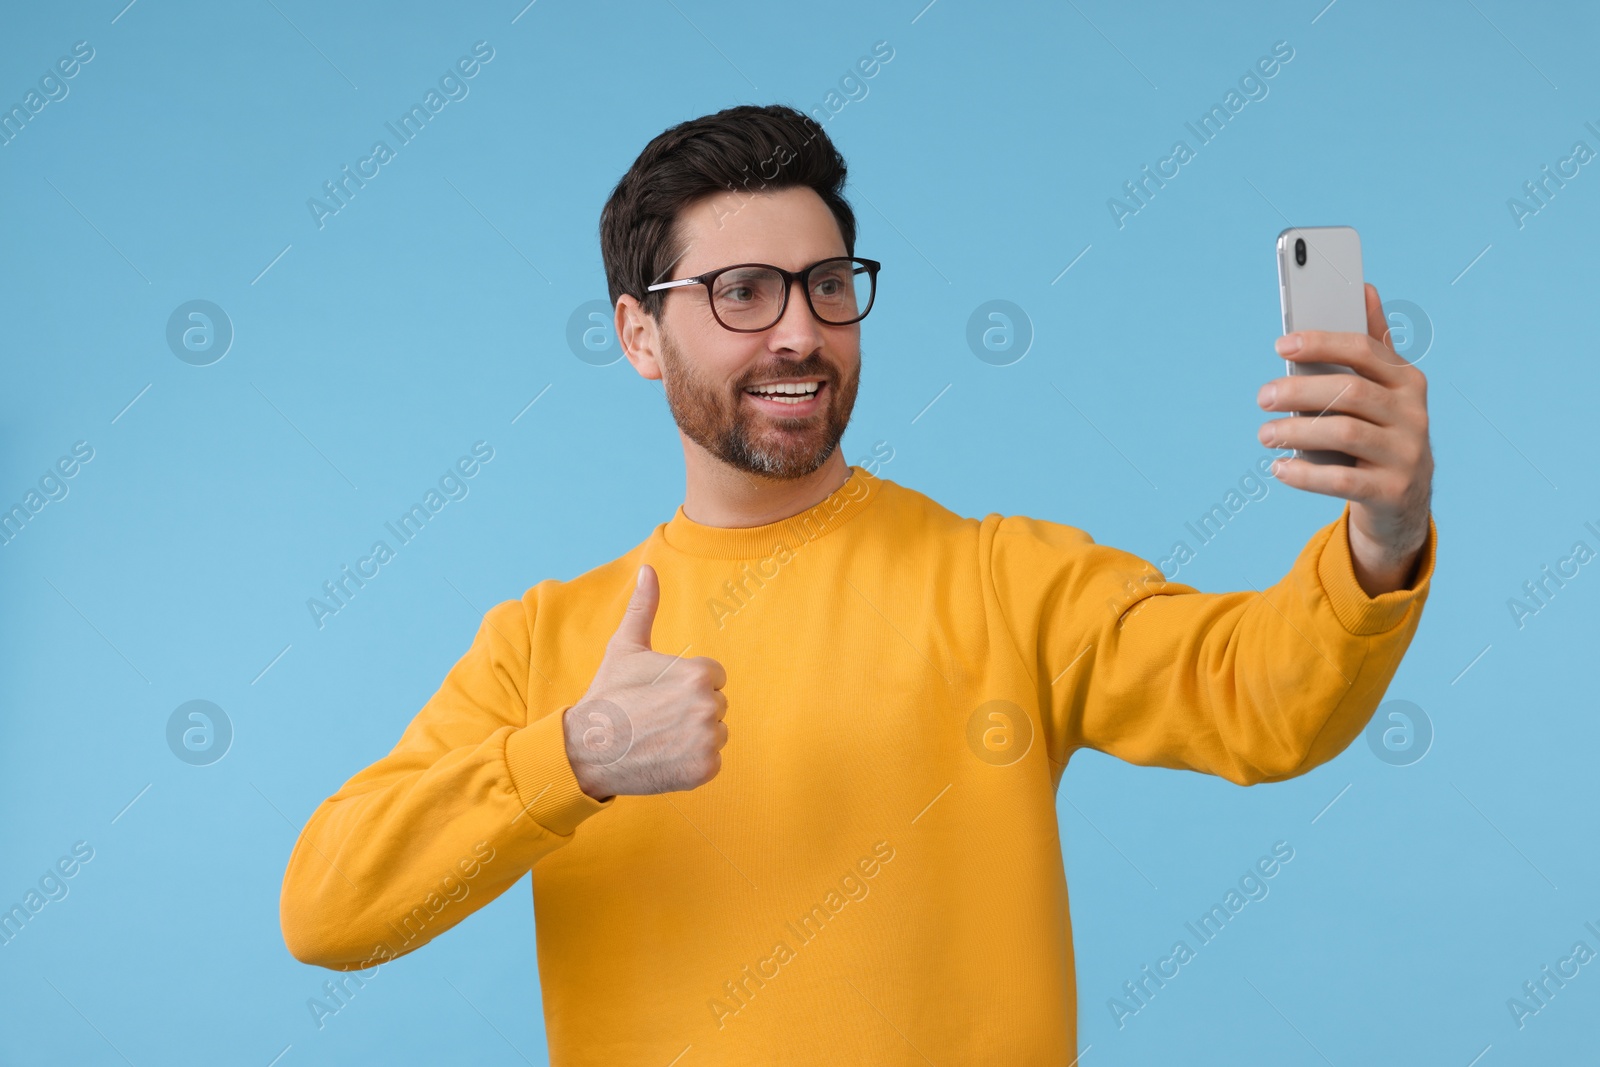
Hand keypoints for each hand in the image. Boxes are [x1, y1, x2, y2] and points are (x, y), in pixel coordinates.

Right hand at [563, 564, 728, 799]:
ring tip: (658, 736)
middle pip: (716, 704)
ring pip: (716, 733)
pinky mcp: (704, 770)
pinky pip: (712, 761)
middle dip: (690, 710)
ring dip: (694, 737)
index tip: (658, 694)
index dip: (685, 685)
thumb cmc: (608, 696)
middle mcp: (708, 706)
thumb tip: (648, 569)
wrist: (586, 751)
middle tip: (655, 717)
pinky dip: (692, 763)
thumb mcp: (624, 647)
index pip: (713, 677)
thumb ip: (644, 608)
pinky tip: (664, 757)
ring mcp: (707, 740)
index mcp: (698, 673)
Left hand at [1257, 283, 1433, 596]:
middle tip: (1262, 396)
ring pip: (1345, 433)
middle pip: (1350, 391)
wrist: (1402, 501)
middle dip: (1300, 391)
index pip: (1364, 350)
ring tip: (1264, 434)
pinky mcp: (1391, 491)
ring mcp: (1406, 454)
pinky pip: (1342, 481)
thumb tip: (1364, 287)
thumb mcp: (1382, 389)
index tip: (1281, 345)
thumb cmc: (1380, 432)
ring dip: (1295, 432)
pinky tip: (1279, 468)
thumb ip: (1371, 344)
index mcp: (1407, 380)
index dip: (1322, 343)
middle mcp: (1413, 414)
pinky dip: (1304, 474)